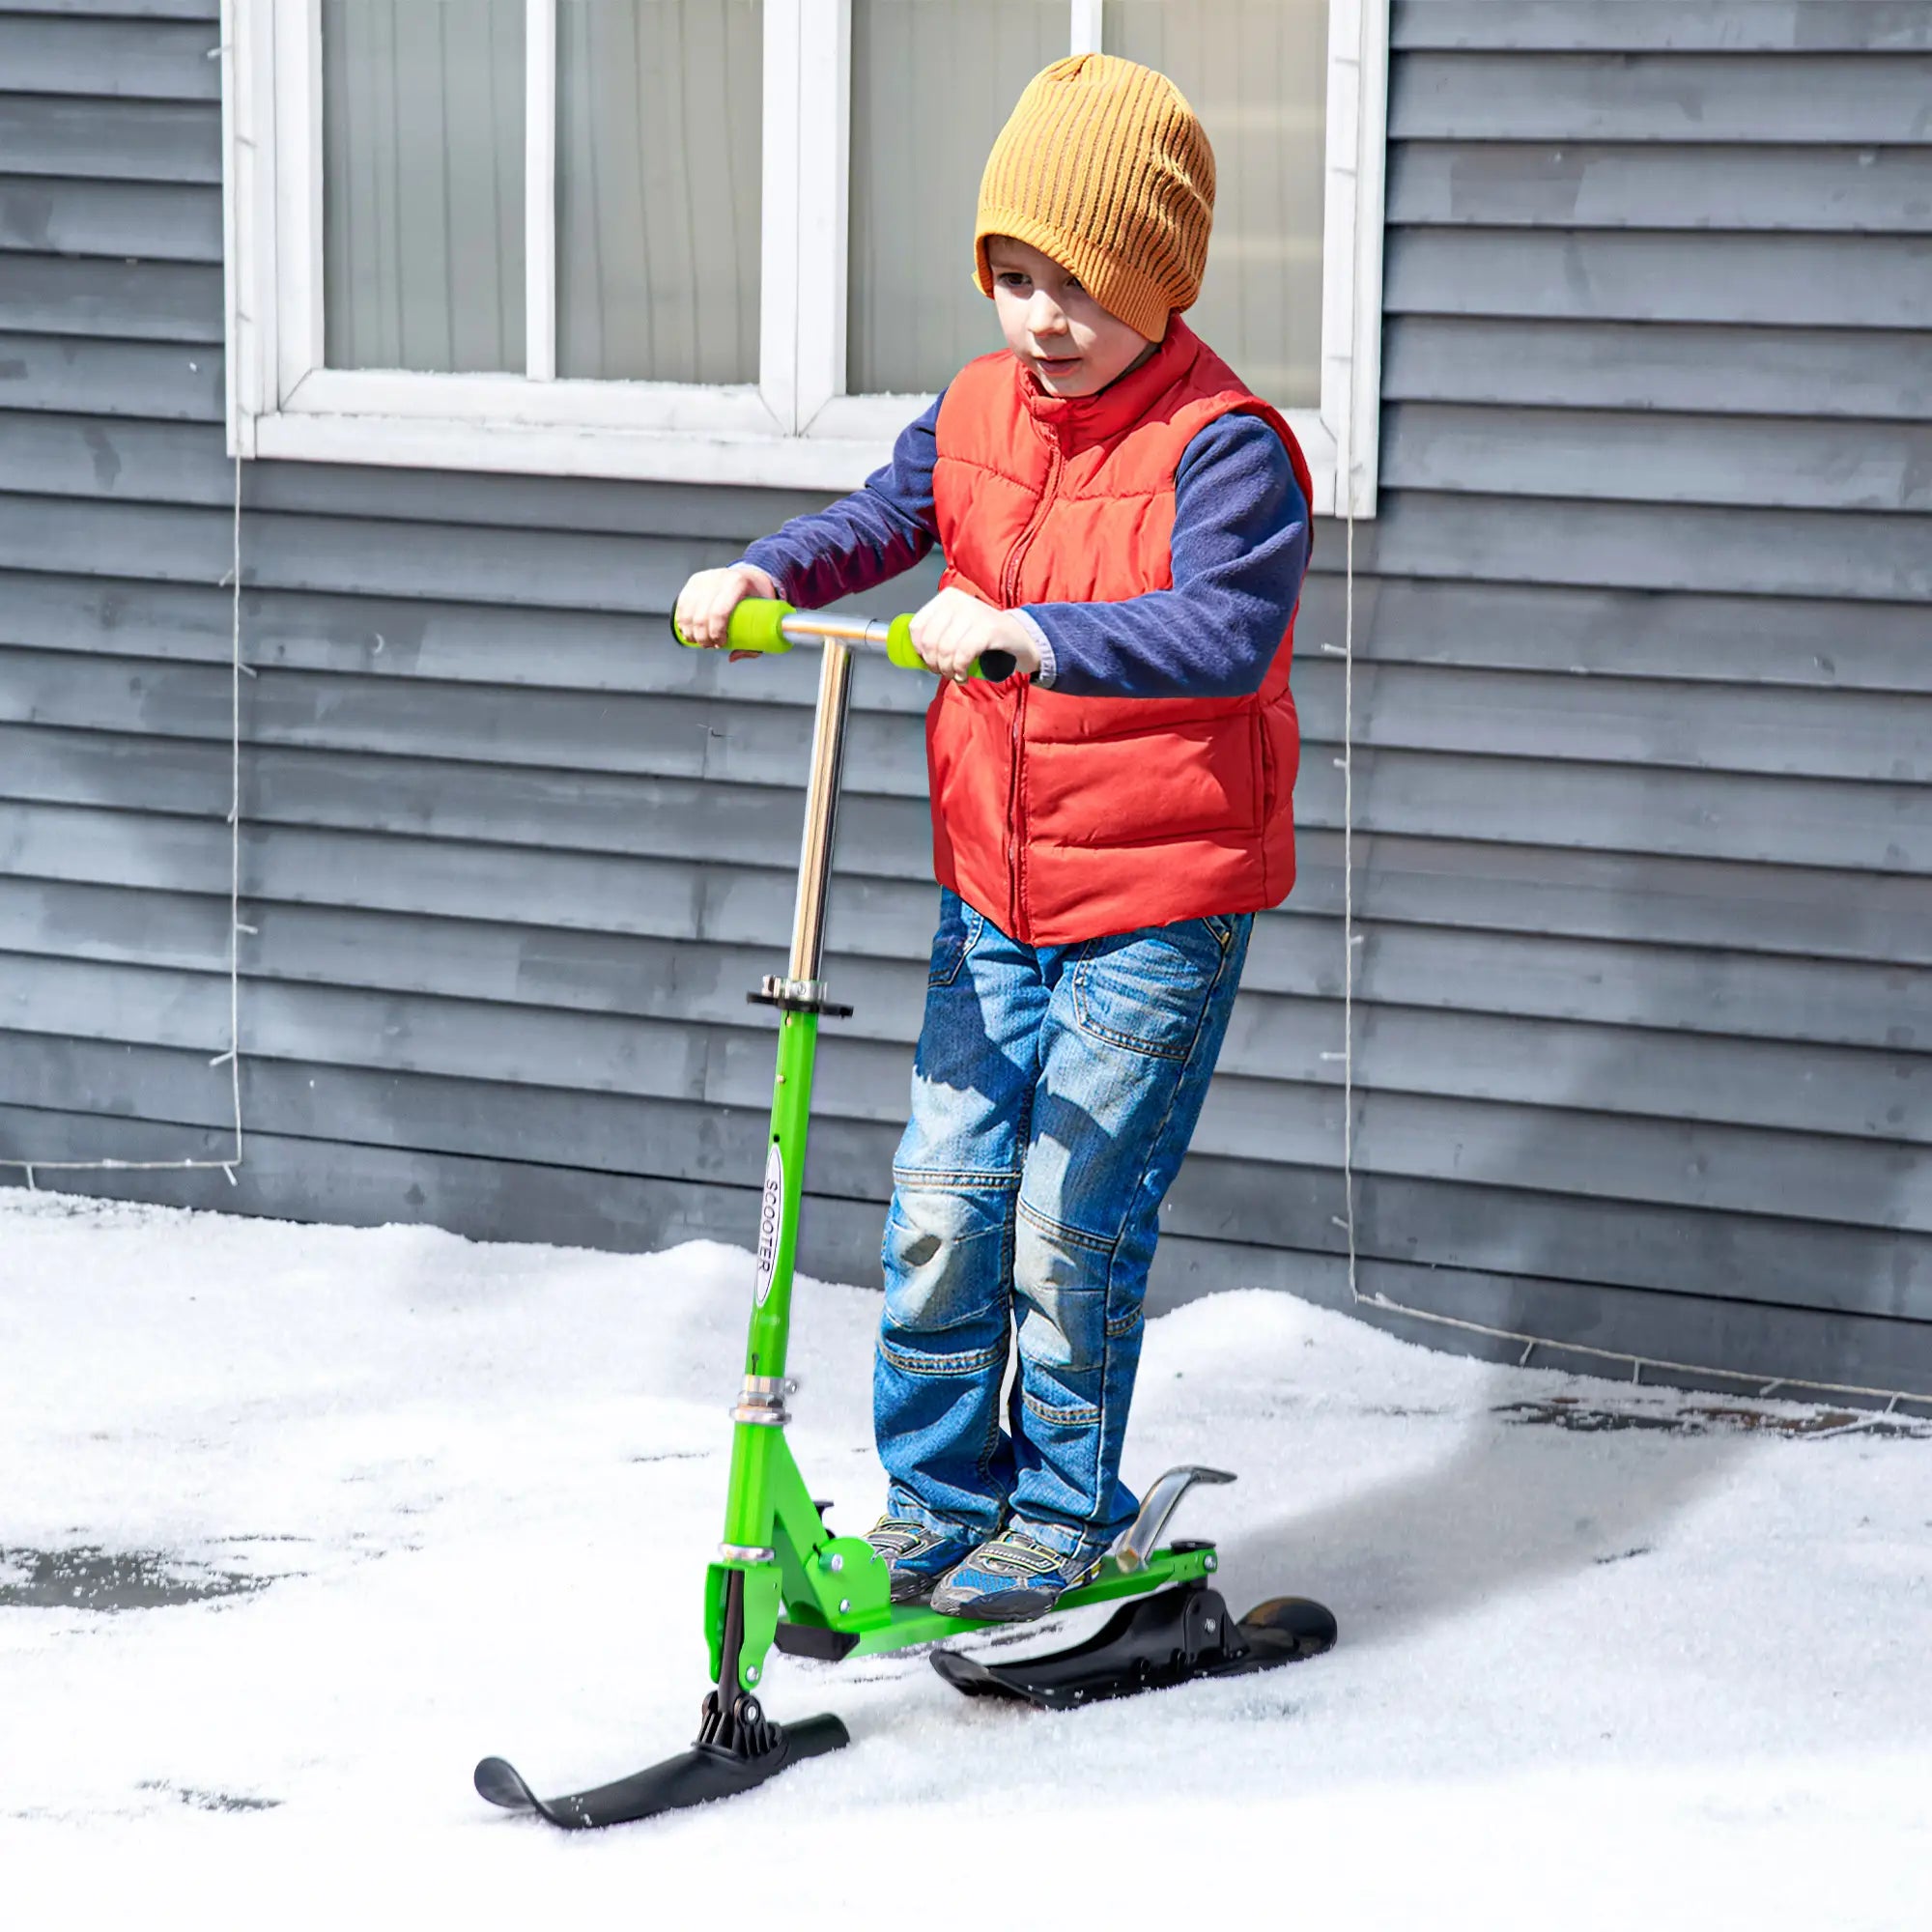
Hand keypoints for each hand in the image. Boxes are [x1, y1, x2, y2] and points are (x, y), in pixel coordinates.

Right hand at [674, 562, 777, 657]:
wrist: (750, 575)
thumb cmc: (758, 598)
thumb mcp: (765, 616)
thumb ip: (755, 640)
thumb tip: (733, 657)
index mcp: (737, 583)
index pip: (719, 613)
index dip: (716, 633)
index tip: (721, 644)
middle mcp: (719, 578)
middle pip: (701, 616)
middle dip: (702, 637)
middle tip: (710, 646)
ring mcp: (704, 578)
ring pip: (688, 612)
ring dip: (690, 632)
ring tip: (699, 641)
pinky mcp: (694, 581)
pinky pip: (682, 605)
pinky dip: (682, 622)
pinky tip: (687, 632)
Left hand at [908, 588, 1042, 682]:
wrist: (1018, 635)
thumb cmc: (982, 635)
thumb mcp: (956, 627)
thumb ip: (936, 634)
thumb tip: (913, 654)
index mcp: (945, 598)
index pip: (917, 627)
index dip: (918, 650)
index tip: (929, 661)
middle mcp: (957, 601)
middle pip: (930, 641)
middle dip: (934, 664)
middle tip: (944, 672)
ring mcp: (973, 613)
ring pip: (945, 650)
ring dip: (948, 670)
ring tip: (955, 674)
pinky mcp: (988, 628)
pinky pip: (963, 655)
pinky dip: (960, 670)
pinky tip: (963, 675)